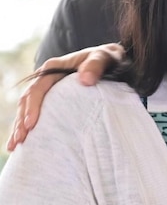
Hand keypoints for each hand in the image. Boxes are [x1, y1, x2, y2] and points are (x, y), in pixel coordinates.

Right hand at [7, 43, 124, 150]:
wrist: (112, 60)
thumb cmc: (108, 59)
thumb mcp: (104, 58)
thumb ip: (96, 65)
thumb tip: (85, 80)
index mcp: (54, 68)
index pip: (38, 89)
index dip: (32, 107)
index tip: (31, 124)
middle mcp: (46, 78)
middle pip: (28, 100)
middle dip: (21, 121)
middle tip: (20, 140)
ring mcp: (48, 89)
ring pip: (27, 108)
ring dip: (20, 126)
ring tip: (15, 145)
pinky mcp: (52, 100)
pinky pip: (36, 112)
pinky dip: (28, 126)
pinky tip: (23, 143)